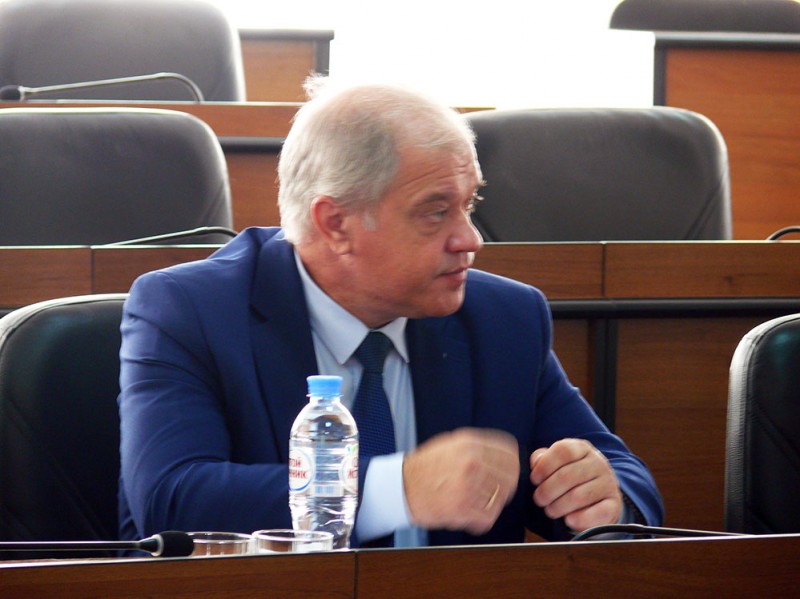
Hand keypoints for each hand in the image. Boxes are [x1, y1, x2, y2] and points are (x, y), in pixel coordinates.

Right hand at [402, 427, 519, 534]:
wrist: (401, 487)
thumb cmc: (424, 467)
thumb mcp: (450, 444)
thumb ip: (477, 447)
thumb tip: (504, 455)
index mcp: (470, 443)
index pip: (509, 454)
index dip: (511, 466)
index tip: (507, 473)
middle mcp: (472, 461)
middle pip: (510, 476)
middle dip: (504, 486)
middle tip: (493, 493)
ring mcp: (468, 485)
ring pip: (500, 498)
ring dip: (491, 504)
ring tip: (477, 504)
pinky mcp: (463, 508)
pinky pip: (488, 517)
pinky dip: (481, 520)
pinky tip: (470, 516)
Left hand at [529, 438, 621, 531]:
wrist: (598, 496)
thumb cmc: (570, 479)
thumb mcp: (556, 464)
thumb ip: (543, 460)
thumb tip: (536, 462)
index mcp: (581, 448)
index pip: (562, 451)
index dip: (544, 466)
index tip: (534, 480)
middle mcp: (598, 463)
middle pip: (567, 475)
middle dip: (547, 491)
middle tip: (539, 500)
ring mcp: (608, 483)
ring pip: (579, 496)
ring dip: (559, 506)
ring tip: (550, 510)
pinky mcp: (614, 504)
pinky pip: (597, 513)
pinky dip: (579, 519)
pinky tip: (569, 520)